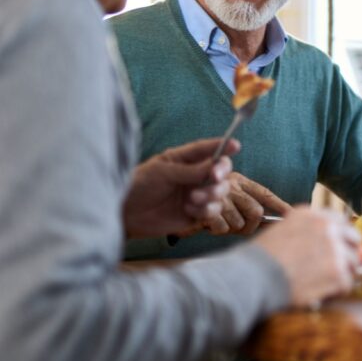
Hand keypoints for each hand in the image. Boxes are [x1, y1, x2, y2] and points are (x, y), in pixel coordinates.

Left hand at [123, 137, 238, 238]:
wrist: (126, 214)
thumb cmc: (139, 185)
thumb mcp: (163, 172)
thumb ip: (190, 171)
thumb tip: (215, 166)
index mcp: (185, 159)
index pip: (208, 150)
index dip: (224, 146)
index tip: (235, 146)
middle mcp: (194, 176)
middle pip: (222, 172)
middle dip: (221, 174)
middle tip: (214, 178)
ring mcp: (197, 194)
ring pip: (221, 192)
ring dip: (212, 195)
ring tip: (192, 198)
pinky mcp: (196, 214)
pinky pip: (213, 211)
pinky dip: (204, 210)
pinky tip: (187, 209)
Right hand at [201, 172, 293, 235]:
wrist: (166, 198)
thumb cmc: (200, 200)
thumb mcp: (224, 199)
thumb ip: (245, 206)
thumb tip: (275, 220)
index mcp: (239, 181)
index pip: (265, 194)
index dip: (280, 206)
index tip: (292, 217)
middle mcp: (231, 185)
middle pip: (255, 211)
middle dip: (252, 225)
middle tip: (241, 228)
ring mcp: (218, 196)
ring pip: (238, 223)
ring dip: (230, 228)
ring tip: (219, 222)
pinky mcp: (205, 208)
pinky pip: (221, 227)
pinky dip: (217, 229)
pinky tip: (208, 224)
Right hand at [252, 207, 361, 308]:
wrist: (253, 278)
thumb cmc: (263, 259)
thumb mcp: (285, 232)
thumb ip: (315, 234)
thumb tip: (352, 248)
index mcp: (313, 215)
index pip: (341, 222)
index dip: (340, 238)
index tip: (335, 248)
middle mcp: (327, 227)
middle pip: (354, 240)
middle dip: (346, 254)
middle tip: (330, 268)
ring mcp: (335, 249)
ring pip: (354, 263)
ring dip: (342, 274)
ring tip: (320, 282)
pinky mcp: (337, 273)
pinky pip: (347, 283)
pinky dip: (336, 291)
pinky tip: (319, 291)